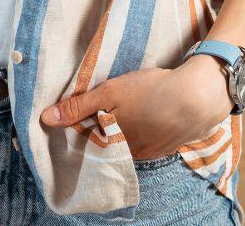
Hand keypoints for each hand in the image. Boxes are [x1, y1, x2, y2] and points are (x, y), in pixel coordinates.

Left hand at [39, 57, 230, 159]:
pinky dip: (143, 130)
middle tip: (100, 111)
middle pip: (109, 144)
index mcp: (115, 142)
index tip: (74, 117)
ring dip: (123, 130)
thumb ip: (78, 106)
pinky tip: (146, 115)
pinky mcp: (170, 143)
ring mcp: (153, 150)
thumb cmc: (151, 92)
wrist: (199, 96)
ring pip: (129, 142)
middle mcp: (132, 153)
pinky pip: (148, 140)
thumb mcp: (110, 93)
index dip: (81, 128)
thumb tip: (45, 118)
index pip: (89, 141)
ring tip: (123, 111)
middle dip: (101, 130)